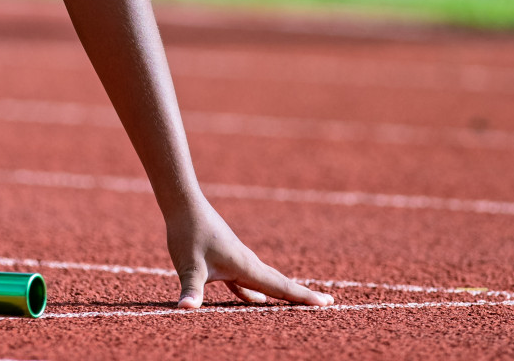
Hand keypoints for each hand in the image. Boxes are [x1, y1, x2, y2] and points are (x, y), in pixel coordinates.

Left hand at [166, 200, 333, 308]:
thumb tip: (184, 308)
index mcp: (245, 266)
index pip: (280, 286)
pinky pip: (248, 279)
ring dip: (283, 292)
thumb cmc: (188, 234)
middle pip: (280, 283)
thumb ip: (190, 289)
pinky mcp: (226, 258)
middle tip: (329, 302)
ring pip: (266, 280)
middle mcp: (247, 262)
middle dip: (302, 295)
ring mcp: (238, 259)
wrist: (183, 205)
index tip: (327, 303)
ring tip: (299, 302)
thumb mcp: (189, 266)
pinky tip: (257, 299)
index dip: (302, 296)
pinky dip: (256, 291)